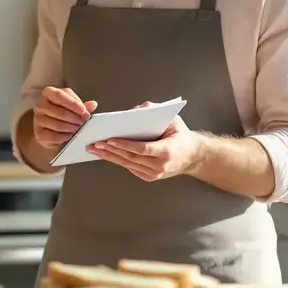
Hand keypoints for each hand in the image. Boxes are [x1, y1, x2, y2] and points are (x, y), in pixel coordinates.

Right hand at [32, 86, 97, 148]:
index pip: (59, 95)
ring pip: (57, 125)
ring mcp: (37, 119)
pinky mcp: (38, 133)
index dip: (72, 103)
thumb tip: (93, 104)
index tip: (84, 111)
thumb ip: (83, 106)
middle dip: (75, 119)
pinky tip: (71, 136)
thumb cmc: (63, 112)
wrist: (51, 127)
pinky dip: (65, 137)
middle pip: (59, 112)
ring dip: (71, 128)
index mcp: (48, 93)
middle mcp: (40, 105)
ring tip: (79, 129)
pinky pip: (54, 136)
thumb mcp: (73, 106)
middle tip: (84, 123)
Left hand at [88, 102, 202, 181]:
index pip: (141, 148)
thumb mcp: (173, 120)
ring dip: (109, 156)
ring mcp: (154, 174)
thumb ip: (156, 111)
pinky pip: (130, 167)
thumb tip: (136, 109)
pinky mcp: (149, 177)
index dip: (124, 145)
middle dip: (110, 150)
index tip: (109, 140)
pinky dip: (117, 160)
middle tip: (94, 143)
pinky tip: (105, 154)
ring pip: (128, 164)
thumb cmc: (181, 135)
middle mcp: (160, 166)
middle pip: (130, 158)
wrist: (193, 156)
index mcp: (166, 151)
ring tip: (95, 149)